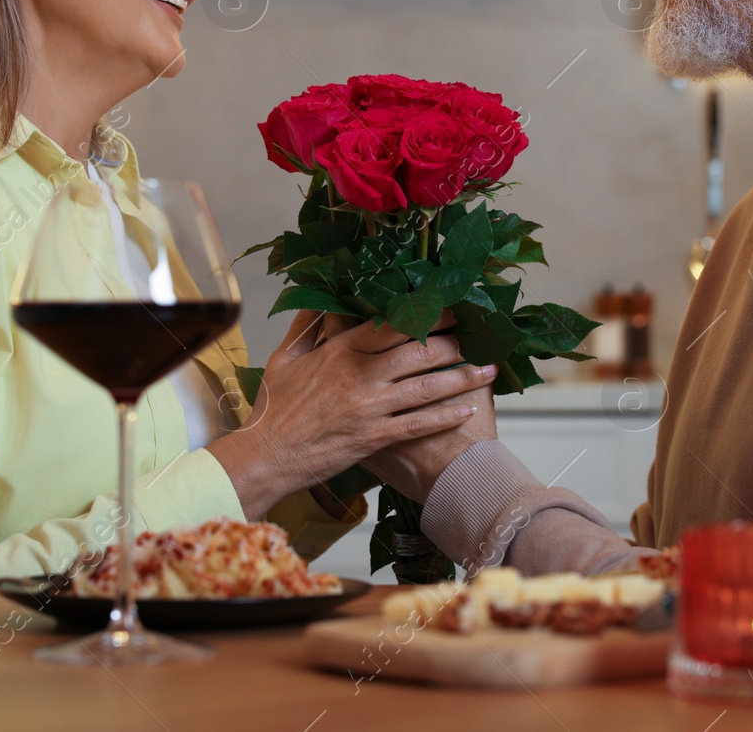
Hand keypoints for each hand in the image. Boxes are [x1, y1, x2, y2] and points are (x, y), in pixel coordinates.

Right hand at [206, 310, 496, 517]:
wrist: (265, 455)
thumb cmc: (273, 407)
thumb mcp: (285, 357)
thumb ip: (307, 325)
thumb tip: (322, 298)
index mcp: (341, 350)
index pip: (392, 324)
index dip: (426, 314)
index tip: (449, 306)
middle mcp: (361, 375)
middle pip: (418, 352)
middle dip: (453, 341)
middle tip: (477, 335)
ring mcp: (370, 408)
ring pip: (426, 387)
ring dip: (461, 378)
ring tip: (488, 370)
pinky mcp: (374, 438)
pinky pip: (419, 425)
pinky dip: (446, 416)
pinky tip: (468, 410)